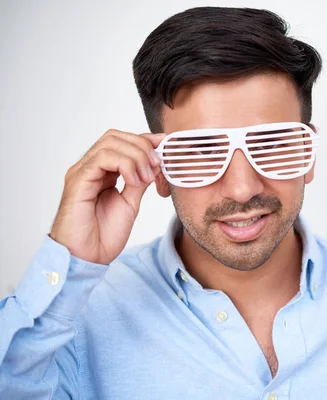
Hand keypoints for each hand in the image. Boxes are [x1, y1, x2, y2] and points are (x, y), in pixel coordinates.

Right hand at [49, 129, 165, 264]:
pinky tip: (134, 181)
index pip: (122, 142)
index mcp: (102, 172)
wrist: (88, 257)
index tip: (166, 145)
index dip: (146, 140)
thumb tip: (155, 163)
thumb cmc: (103, 235)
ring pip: (109, 143)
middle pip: (115, 137)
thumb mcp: (130, 202)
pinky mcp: (78, 181)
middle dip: (142, 146)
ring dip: (135, 156)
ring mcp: (82, 172)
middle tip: (156, 166)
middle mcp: (90, 167)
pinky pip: (101, 159)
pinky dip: (124, 164)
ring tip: (146, 177)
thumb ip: (140, 181)